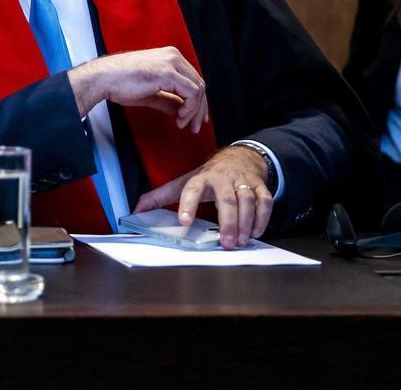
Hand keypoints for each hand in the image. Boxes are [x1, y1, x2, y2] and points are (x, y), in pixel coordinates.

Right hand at [66, 47, 207, 131]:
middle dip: (199, 109)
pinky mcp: (168, 73)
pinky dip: (190, 108)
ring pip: (198, 89)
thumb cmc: (119, 83)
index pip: (193, 79)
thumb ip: (168, 99)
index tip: (194, 118)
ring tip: (183, 124)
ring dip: (195, 111)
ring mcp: (171, 63)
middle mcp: (173, 56)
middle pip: (199, 84)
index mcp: (169, 57)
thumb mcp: (150, 93)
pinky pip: (191, 93)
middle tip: (195, 127)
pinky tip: (179, 117)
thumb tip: (182, 110)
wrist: (102, 79)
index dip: (197, 101)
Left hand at [133, 145, 274, 249]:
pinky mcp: (260, 186)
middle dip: (227, 222)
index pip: (192, 189)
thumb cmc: (207, 175)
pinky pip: (265, 201)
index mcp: (201, 178)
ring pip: (248, 200)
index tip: (184, 221)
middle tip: (226, 243)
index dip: (187, 204)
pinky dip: (262, 218)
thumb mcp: (183, 182)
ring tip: (241, 241)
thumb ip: (160, 197)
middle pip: (226, 199)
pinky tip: (255, 233)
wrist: (238, 156)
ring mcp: (243, 181)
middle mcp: (222, 178)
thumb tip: (135, 210)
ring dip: (246, 222)